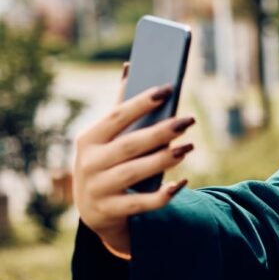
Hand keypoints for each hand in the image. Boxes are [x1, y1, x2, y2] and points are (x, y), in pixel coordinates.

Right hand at [72, 64, 194, 253]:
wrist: (95, 213)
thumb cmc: (107, 164)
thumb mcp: (106, 140)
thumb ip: (120, 108)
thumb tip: (130, 66)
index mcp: (88, 140)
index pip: (117, 117)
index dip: (142, 102)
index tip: (168, 89)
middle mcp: (88, 164)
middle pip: (130, 145)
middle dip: (161, 131)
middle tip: (188, 120)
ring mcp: (98, 189)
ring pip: (136, 172)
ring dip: (165, 159)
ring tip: (189, 146)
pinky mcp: (110, 212)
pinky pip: (142, 203)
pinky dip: (163, 194)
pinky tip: (182, 183)